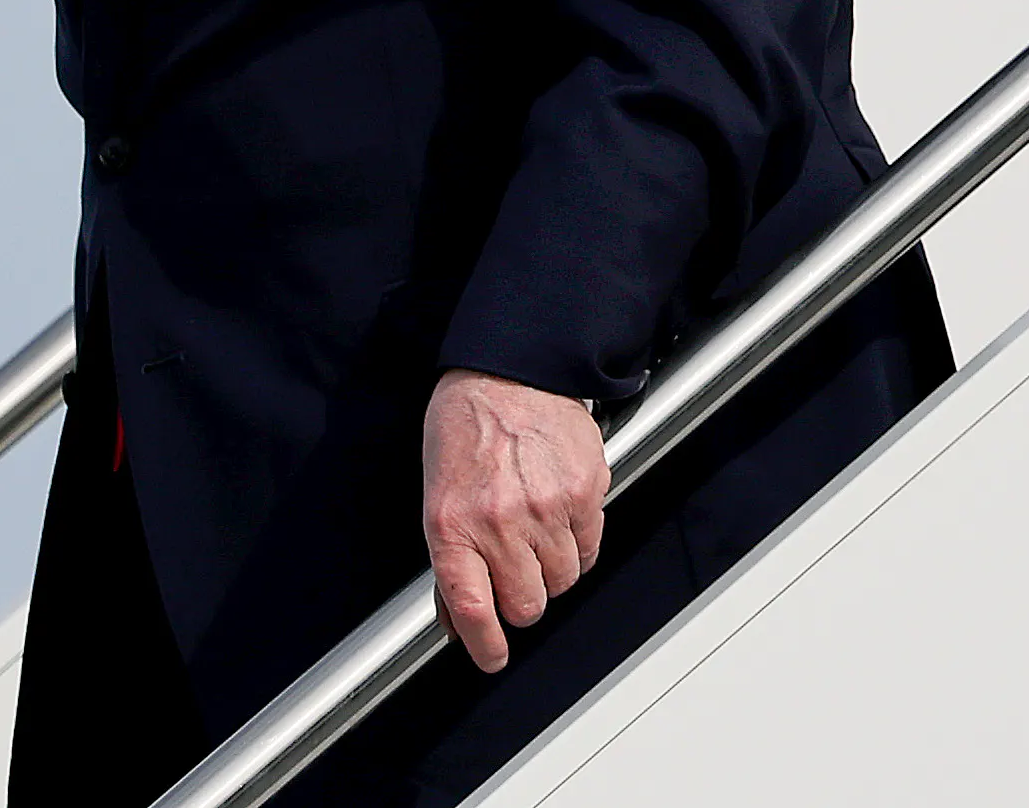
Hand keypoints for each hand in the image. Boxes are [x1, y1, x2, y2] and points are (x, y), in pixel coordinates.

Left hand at [420, 368, 608, 672]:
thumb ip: (450, 561)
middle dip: (522, 598)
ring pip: (563, 582)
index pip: (471, 608)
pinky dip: (577, 544)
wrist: (509, 370)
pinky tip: (559, 513)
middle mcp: (499, 520)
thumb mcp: (438, 493)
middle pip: (527, 605)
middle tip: (514, 571)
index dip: (484, 645)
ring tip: (535, 529)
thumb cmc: (466, 427)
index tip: (491, 657)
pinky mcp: (584, 493)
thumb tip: (455, 618)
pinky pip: (589, 549)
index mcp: (453, 523)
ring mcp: (546, 508)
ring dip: (551, 569)